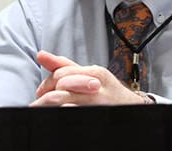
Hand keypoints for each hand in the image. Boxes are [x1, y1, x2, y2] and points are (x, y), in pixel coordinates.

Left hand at [30, 50, 149, 105]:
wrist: (131, 107)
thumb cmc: (106, 90)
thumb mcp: (88, 74)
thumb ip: (64, 66)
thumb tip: (41, 55)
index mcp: (95, 73)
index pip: (61, 74)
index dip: (47, 84)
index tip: (41, 92)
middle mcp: (98, 87)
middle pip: (62, 87)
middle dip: (47, 96)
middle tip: (40, 103)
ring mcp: (99, 104)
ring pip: (66, 102)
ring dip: (51, 106)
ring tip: (44, 110)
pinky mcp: (99, 115)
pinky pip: (75, 114)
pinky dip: (65, 112)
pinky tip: (61, 112)